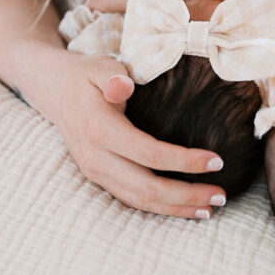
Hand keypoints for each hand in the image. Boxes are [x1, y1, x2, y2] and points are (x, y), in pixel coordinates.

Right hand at [48, 49, 225, 218]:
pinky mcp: (100, 177)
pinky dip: (160, 206)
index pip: (149, 153)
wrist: (53, 91)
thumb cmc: (85, 75)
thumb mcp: (99, 65)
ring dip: (175, 208)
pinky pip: (132, 198)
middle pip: (146, 188)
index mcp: (99, 130)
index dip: (184, 161)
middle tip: (220, 196)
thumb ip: (112, 76)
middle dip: (185, 195)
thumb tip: (125, 86)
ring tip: (209, 209)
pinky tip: (183, 207)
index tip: (217, 160)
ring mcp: (95, 172)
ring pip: (139, 201)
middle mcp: (96, 158)